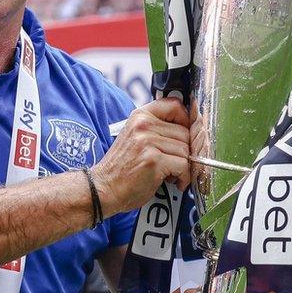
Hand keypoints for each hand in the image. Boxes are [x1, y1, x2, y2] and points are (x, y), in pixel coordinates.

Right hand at [92, 97, 190, 214]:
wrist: (103, 187)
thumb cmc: (122, 167)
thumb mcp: (135, 137)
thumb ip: (156, 129)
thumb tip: (187, 129)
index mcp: (140, 116)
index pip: (174, 105)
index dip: (186, 120)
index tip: (187, 134)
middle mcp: (143, 125)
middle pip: (185, 133)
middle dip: (186, 152)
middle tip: (177, 164)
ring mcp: (148, 142)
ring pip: (185, 150)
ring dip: (184, 166)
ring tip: (172, 174)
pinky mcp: (153, 160)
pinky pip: (182, 165)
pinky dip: (183, 177)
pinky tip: (173, 181)